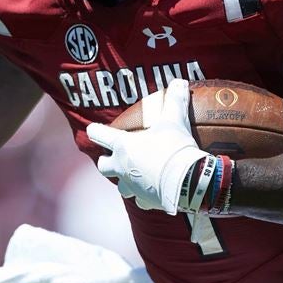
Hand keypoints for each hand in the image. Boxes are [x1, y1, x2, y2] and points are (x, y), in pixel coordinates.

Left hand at [88, 79, 209, 214]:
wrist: (188, 181)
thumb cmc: (175, 148)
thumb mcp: (175, 121)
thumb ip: (175, 101)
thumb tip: (180, 81)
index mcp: (123, 146)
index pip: (98, 134)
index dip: (95, 130)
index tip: (94, 129)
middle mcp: (122, 167)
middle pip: (102, 166)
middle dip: (107, 161)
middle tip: (118, 156)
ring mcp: (132, 186)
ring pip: (121, 186)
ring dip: (127, 180)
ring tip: (139, 174)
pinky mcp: (145, 201)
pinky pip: (141, 200)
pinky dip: (146, 196)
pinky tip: (156, 190)